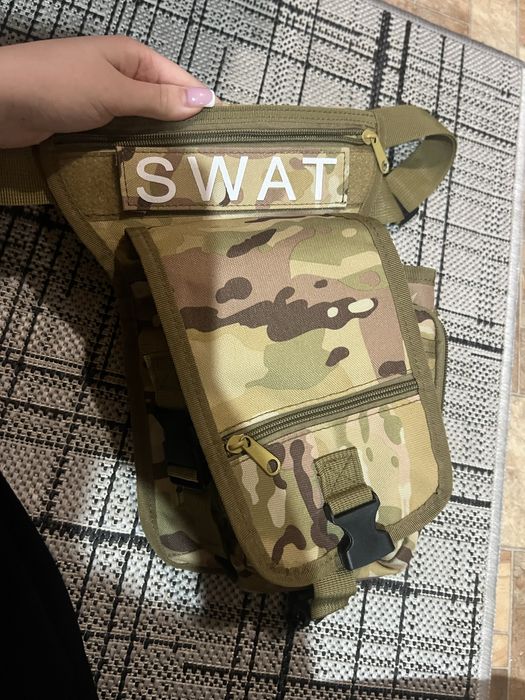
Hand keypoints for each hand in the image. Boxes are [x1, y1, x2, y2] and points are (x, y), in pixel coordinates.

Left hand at [0, 35, 216, 147]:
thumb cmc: (57, 86)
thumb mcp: (114, 91)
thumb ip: (157, 100)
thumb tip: (203, 101)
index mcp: (132, 57)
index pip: (179, 82)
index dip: (201, 106)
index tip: (221, 138)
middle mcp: (120, 76)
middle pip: (162, 103)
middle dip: (181, 129)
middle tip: (203, 163)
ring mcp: (103, 99)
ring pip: (142, 123)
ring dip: (157, 143)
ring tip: (180, 172)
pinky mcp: (87, 122)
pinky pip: (120, 136)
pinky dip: (132, 150)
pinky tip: (146, 168)